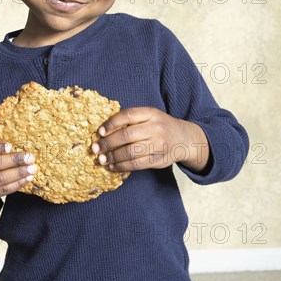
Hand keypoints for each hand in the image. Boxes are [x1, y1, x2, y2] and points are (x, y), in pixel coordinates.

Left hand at [91, 107, 209, 172]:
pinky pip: (137, 164)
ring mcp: (159, 144)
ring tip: (102, 159)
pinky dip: (122, 166)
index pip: (128, 115)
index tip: (99, 132)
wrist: (184, 138)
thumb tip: (104, 131)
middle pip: (127, 135)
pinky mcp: (159, 159)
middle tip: (95, 148)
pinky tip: (113, 166)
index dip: (111, 123)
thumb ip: (131, 120)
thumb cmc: (160, 126)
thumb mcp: (149, 116)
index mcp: (151, 113)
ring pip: (131, 152)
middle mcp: (156, 128)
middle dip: (108, 143)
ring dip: (113, 157)